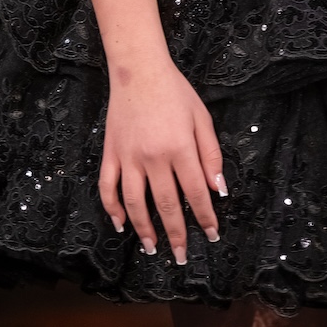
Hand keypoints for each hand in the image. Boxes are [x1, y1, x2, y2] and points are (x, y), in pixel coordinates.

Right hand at [99, 59, 226, 262]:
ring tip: (153, 248)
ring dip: (144, 230)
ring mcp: (128, 157)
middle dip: (176, 235)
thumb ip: (210, 154)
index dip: (205, 217)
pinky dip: (113, 210)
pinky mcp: (111, 154)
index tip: (211, 235)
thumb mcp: (201, 118)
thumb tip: (218, 188)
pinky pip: (108, 188)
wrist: (139, 70)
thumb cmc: (174, 92)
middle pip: (166, 205)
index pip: (195, 193)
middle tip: (182, 256)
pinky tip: (121, 225)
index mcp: (179, 148)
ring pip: (135, 204)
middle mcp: (153, 158)